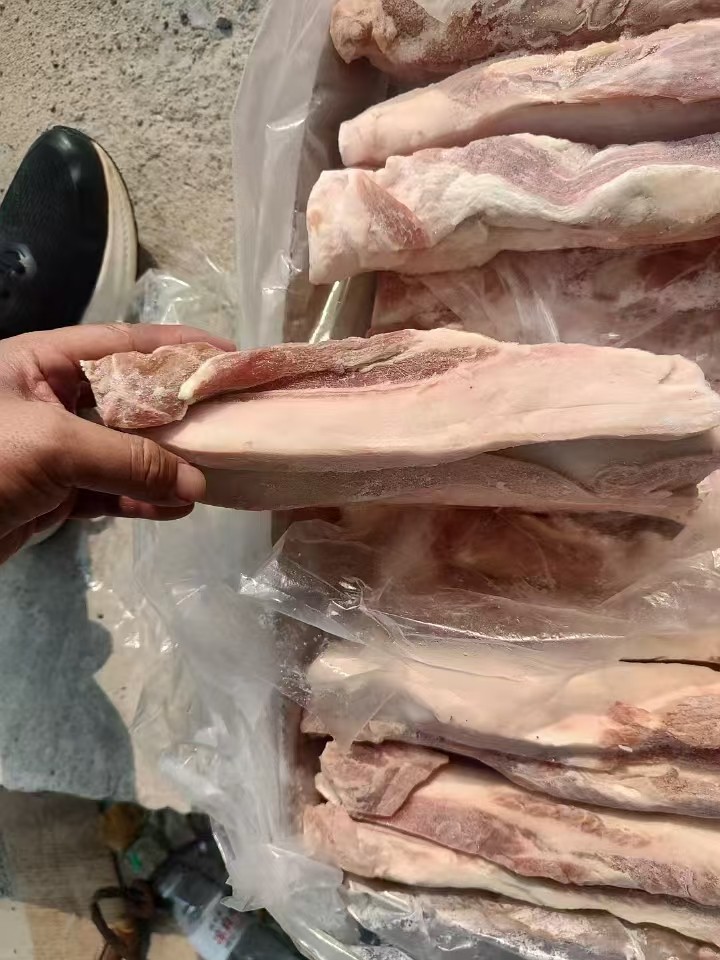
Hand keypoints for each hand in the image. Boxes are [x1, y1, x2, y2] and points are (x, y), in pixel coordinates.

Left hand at [0, 323, 233, 562]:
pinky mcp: (55, 494)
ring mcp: (54, 449)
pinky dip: (143, 501)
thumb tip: (196, 485)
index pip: (121, 344)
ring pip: (125, 450)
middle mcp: (51, 399)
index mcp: (41, 363)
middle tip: (233, 416)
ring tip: (214, 468)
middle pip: (130, 398)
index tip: (228, 355)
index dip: (176, 347)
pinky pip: (111, 492)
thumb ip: (128, 460)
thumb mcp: (52, 445)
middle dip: (180, 410)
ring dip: (167, 463)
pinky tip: (176, 508)